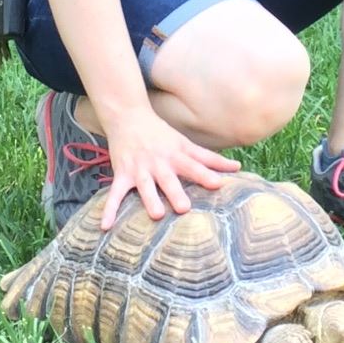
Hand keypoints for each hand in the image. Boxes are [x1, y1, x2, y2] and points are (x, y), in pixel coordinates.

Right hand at [97, 109, 240, 229]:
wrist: (127, 116)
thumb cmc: (161, 134)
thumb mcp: (185, 144)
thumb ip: (210, 159)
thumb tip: (238, 167)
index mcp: (176, 155)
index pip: (193, 165)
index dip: (205, 174)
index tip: (219, 184)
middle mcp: (158, 163)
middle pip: (168, 178)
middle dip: (176, 192)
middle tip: (185, 208)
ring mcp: (139, 169)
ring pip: (144, 186)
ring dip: (149, 199)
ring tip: (156, 215)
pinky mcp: (122, 174)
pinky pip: (114, 194)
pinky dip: (109, 209)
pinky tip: (105, 226)